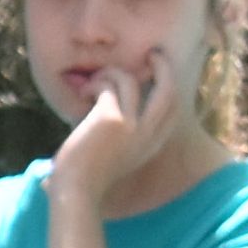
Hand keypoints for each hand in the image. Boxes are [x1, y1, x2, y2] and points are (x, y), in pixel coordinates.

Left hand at [52, 55, 167, 210]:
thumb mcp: (111, 157)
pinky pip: (107, 86)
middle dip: (163, 67)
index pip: (172, 110)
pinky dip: (94, 83)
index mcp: (152, 145)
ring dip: (110, 73)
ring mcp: (132, 125)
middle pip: (169, 90)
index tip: (156, 77)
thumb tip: (100, 106)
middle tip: (152, 54)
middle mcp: (148, 133)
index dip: (167, 89)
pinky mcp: (111, 118)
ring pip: (129, 80)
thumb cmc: (84, 180)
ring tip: (92, 83)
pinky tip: (82, 93)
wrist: (75, 193)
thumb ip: (116, 135)